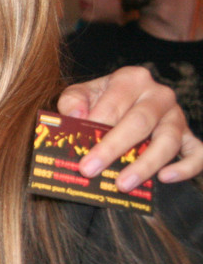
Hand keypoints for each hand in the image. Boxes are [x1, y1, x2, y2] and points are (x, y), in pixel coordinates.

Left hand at [58, 66, 202, 188]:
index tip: (79, 149)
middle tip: (90, 171)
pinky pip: (197, 152)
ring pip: (168, 140)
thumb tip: (77, 116)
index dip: (94, 128)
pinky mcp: (188, 136)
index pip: (113, 105)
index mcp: (131, 79)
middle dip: (113, 149)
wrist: (125, 101)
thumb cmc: (100, 100)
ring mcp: (176, 116)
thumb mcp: (81, 93)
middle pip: (139, 122)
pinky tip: (166, 178)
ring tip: (122, 184)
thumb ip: (73, 101)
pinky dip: (186, 167)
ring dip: (145, 164)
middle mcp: (159, 95)